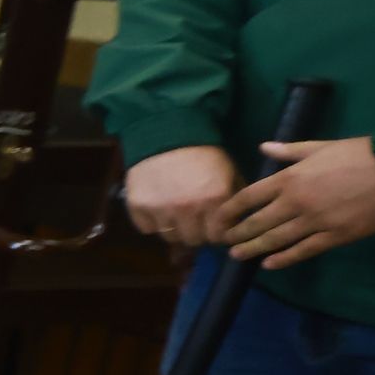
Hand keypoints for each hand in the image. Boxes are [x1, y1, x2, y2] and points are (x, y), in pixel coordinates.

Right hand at [122, 145, 239, 245]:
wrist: (167, 133)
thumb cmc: (203, 155)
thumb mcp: (230, 173)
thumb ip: (235, 201)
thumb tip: (236, 226)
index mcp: (214, 200)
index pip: (217, 237)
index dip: (217, 232)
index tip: (213, 225)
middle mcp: (187, 209)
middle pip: (193, 240)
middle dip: (196, 231)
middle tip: (194, 218)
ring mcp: (160, 209)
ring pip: (169, 237)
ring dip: (174, 228)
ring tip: (175, 212)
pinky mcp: (138, 206)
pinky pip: (147, 228)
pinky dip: (152, 222)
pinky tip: (157, 207)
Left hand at [223, 136, 374, 268]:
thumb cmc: (359, 154)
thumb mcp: (320, 147)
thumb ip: (290, 152)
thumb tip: (264, 146)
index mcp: (290, 178)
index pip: (249, 197)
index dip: (231, 210)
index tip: (219, 219)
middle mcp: (296, 202)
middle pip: (257, 222)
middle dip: (238, 234)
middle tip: (224, 242)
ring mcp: (315, 221)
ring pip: (276, 240)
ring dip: (254, 249)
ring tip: (238, 256)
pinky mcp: (335, 236)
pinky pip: (304, 251)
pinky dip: (285, 259)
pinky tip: (270, 264)